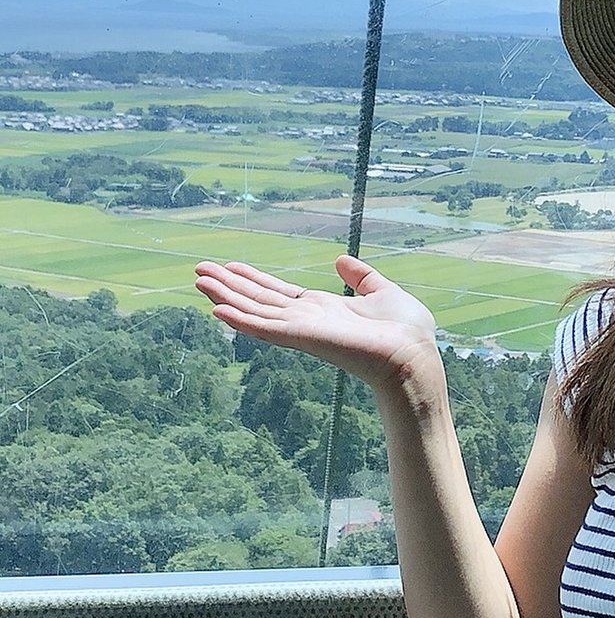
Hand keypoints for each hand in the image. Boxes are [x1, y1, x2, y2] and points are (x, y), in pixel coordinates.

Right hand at [194, 255, 439, 391]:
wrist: (414, 357)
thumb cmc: (406, 333)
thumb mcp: (383, 292)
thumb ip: (362, 277)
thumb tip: (341, 260)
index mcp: (323, 309)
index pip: (279, 293)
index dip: (253, 279)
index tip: (230, 266)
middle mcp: (306, 320)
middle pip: (259, 300)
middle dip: (229, 285)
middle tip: (199, 270)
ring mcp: (302, 330)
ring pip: (255, 310)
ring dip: (226, 296)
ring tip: (198, 281)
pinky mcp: (304, 337)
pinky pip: (265, 327)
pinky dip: (240, 319)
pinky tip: (217, 309)